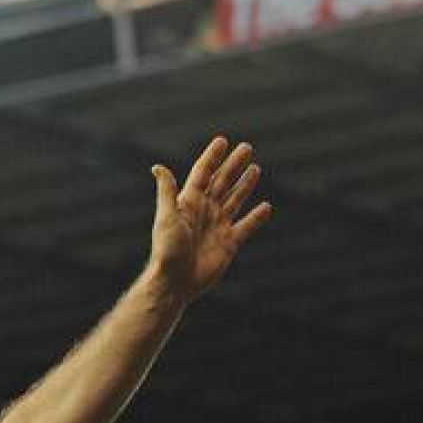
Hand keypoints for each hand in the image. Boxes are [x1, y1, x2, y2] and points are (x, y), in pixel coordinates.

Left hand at [148, 135, 272, 303]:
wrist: (175, 282)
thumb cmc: (167, 250)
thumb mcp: (167, 217)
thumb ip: (167, 192)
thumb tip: (157, 167)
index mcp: (189, 203)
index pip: (203, 173)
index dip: (212, 157)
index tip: (222, 140)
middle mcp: (204, 212)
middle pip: (222, 182)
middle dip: (233, 165)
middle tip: (246, 148)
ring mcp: (217, 227)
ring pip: (235, 200)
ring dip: (244, 185)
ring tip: (255, 168)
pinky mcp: (228, 244)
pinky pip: (246, 226)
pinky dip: (256, 217)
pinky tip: (266, 207)